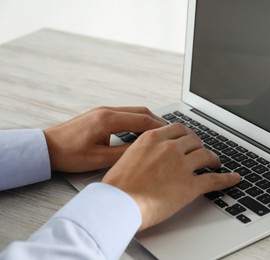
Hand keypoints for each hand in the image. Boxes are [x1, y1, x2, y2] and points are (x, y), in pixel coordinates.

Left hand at [44, 106, 164, 172]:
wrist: (46, 148)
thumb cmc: (68, 154)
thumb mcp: (99, 159)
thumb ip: (124, 154)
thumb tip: (144, 150)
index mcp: (108, 119)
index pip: (142, 119)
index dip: (160, 126)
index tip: (172, 133)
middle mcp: (107, 111)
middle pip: (140, 111)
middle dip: (157, 121)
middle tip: (170, 132)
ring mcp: (102, 111)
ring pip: (133, 111)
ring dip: (147, 120)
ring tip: (159, 132)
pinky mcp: (99, 115)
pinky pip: (124, 114)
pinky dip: (136, 120)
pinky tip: (140, 131)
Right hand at [102, 123, 240, 230]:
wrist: (117, 204)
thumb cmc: (118, 186)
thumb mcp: (128, 157)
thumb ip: (145, 150)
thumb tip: (152, 154)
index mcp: (153, 139)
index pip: (178, 128)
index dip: (188, 134)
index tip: (190, 138)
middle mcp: (169, 148)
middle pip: (194, 140)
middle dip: (200, 145)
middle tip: (202, 150)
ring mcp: (181, 165)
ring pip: (206, 155)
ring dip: (213, 158)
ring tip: (215, 162)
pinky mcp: (190, 185)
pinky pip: (214, 179)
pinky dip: (227, 179)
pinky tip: (233, 178)